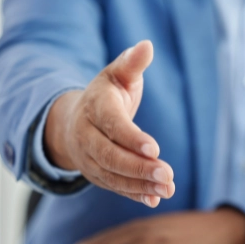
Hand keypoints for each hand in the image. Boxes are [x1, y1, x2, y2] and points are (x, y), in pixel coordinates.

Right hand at [44, 41, 174, 206]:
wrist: (76, 119)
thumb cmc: (106, 94)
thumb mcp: (117, 74)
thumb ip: (132, 63)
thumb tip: (147, 45)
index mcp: (94, 107)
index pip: (112, 125)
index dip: (131, 137)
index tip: (155, 147)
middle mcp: (87, 135)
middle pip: (110, 156)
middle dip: (139, 167)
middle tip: (168, 174)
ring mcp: (89, 158)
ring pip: (112, 176)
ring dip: (140, 184)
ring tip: (168, 188)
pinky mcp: (97, 173)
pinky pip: (114, 186)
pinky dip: (134, 194)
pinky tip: (155, 199)